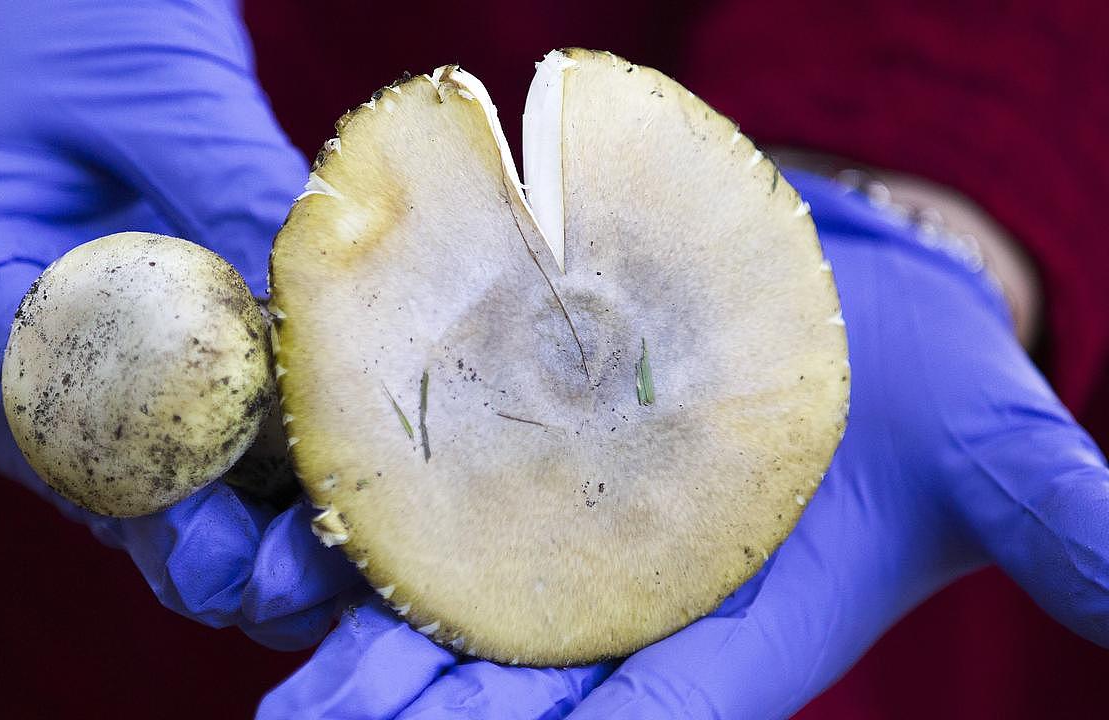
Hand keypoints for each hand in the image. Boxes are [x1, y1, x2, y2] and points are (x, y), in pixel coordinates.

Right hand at [0, 0, 357, 648]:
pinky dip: (248, 492)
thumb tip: (328, 303)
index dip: (150, 463)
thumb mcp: (151, 86)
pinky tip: (324, 525)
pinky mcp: (108, 373)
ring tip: (322, 578)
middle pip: (84, 480)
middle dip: (196, 543)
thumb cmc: (75, 17)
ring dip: (233, 541)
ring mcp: (39, 373)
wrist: (37, 5)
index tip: (245, 509)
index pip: (37, 392)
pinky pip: (174, 454)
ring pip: (134, 493)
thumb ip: (225, 188)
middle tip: (290, 577)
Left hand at [257, 170, 1108, 716]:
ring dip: (363, 641)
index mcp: (741, 634)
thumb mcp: (995, 440)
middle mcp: (638, 606)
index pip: (642, 716)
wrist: (848, 299)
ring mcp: (574, 543)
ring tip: (272, 675)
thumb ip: (1062, 519)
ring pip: (457, 611)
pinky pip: (441, 513)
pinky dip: (374, 533)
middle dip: (410, 712)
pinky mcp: (530, 469)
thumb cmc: (927, 378)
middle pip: (514, 685)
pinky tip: (298, 533)